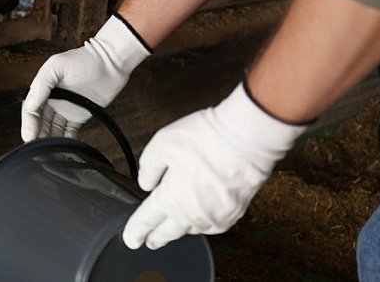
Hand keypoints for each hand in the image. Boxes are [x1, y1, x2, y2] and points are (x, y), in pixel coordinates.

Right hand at [21, 14, 150, 140]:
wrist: (111, 63)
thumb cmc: (84, 59)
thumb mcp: (56, 66)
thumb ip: (41, 85)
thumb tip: (30, 105)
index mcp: (43, 89)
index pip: (31, 110)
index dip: (28, 124)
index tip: (29, 136)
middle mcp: (53, 100)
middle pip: (40, 123)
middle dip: (37, 136)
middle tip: (37, 148)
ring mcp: (66, 109)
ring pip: (53, 130)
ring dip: (50, 140)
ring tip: (50, 150)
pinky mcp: (80, 116)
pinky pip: (70, 132)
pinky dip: (67, 140)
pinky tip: (65, 147)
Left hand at [122, 83, 307, 249]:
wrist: (248, 138)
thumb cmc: (207, 138)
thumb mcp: (162, 144)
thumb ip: (149, 167)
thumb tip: (145, 182)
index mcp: (171, 198)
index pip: (147, 221)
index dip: (136, 231)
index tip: (131, 239)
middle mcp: (193, 214)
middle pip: (168, 233)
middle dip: (156, 238)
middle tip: (149, 241)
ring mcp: (216, 216)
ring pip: (191, 229)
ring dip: (179, 229)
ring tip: (172, 226)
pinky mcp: (234, 213)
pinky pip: (212, 225)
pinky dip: (202, 223)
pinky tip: (199, 216)